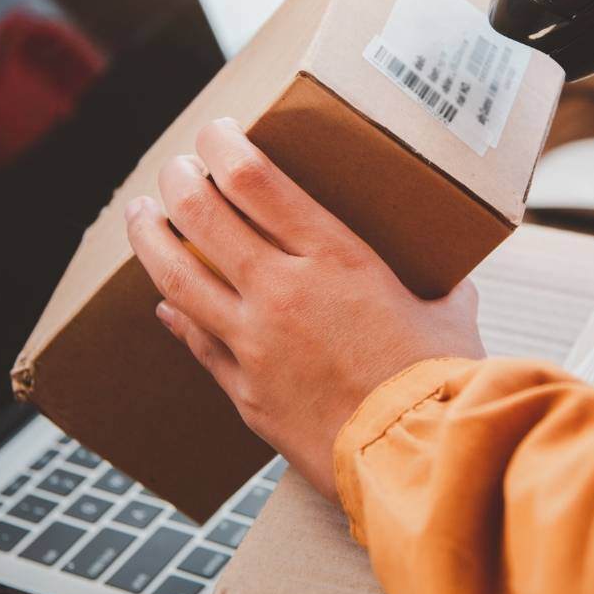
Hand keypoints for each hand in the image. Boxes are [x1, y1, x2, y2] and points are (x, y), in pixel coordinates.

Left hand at [124, 118, 484, 501]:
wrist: (417, 461)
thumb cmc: (443, 383)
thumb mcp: (449, 313)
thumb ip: (439, 286)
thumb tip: (452, 284)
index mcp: (337, 258)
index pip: (255, 180)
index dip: (223, 145)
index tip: (215, 132)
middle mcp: (284, 292)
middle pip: (202, 216)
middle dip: (178, 181)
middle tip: (174, 168)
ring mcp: (255, 344)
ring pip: (178, 277)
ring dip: (150, 239)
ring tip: (141, 217)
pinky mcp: (245, 392)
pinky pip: (196, 342)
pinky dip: (175, 316)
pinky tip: (165, 304)